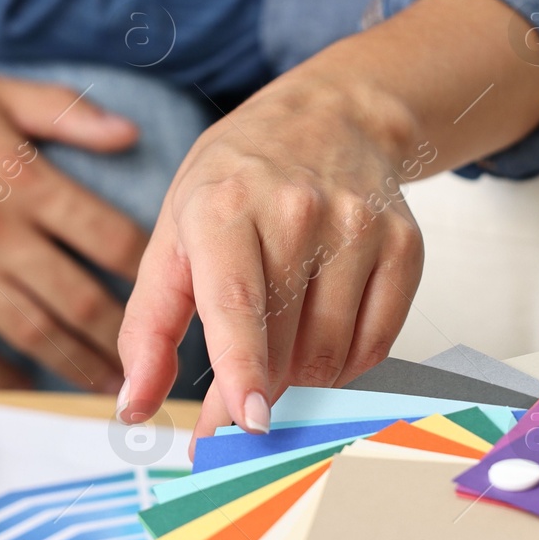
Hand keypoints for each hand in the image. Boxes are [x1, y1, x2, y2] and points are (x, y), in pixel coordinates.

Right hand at [0, 18, 147, 389]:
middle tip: (150, 363)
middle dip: (125, 338)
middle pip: (81, 299)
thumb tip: (130, 131)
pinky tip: (24, 385)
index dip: (147, 269)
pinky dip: (1, 375)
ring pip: (34, 332)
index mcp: (24, 176)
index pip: (109, 236)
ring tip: (107, 387)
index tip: (168, 289)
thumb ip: (64, 113)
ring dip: (77, 367)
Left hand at [116, 66, 425, 437]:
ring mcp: (359, 227)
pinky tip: (323, 339)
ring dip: (301, 379)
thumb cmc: (241, 180)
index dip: (242, 367)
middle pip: (283, 344)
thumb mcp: (174, 233)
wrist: (332, 118)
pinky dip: (346, 364)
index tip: (246, 421)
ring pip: (331, 352)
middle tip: (237, 411)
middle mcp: (297, 211)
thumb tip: (134, 406)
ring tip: (280, 352)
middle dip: (256, 392)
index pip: (236, 302)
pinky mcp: (404, 244)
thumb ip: (148, 326)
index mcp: (224, 206)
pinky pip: (377, 343)